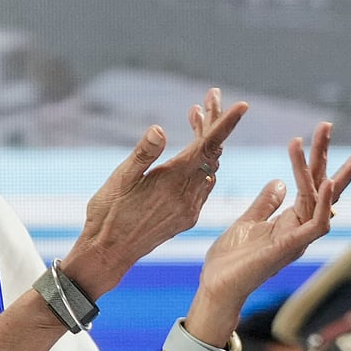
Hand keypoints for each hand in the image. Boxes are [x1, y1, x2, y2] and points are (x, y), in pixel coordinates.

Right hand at [61, 88, 247, 298]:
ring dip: (208, 142)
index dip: (225, 123)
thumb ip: (143, 154)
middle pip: (213, 152)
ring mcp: (190, 208)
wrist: (108, 254)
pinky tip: (193, 155)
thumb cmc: (108, 215)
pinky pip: (204, 184)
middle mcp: (188, 195)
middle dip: (213, 123)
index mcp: (173, 181)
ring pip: (210, 168)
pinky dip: (203, 164)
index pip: (207, 146)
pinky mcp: (186, 217)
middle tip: (210, 96)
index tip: (242, 105)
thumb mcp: (119, 180)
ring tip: (197, 116)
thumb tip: (159, 129)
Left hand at [184, 122, 350, 343]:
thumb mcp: (247, 221)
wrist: (216, 286)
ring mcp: (298, 237)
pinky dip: (323, 203)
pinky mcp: (291, 247)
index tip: (316, 132)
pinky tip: (327, 181)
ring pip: (319, 197)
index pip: (309, 183)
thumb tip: (280, 182)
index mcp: (290, 220)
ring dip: (322, 166)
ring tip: (320, 137)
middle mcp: (299, 227)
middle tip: (328, 124)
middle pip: (320, 185)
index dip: (313, 158)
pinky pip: (316, 223)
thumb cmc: (231, 259)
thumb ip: (265, 203)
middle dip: (326, 155)